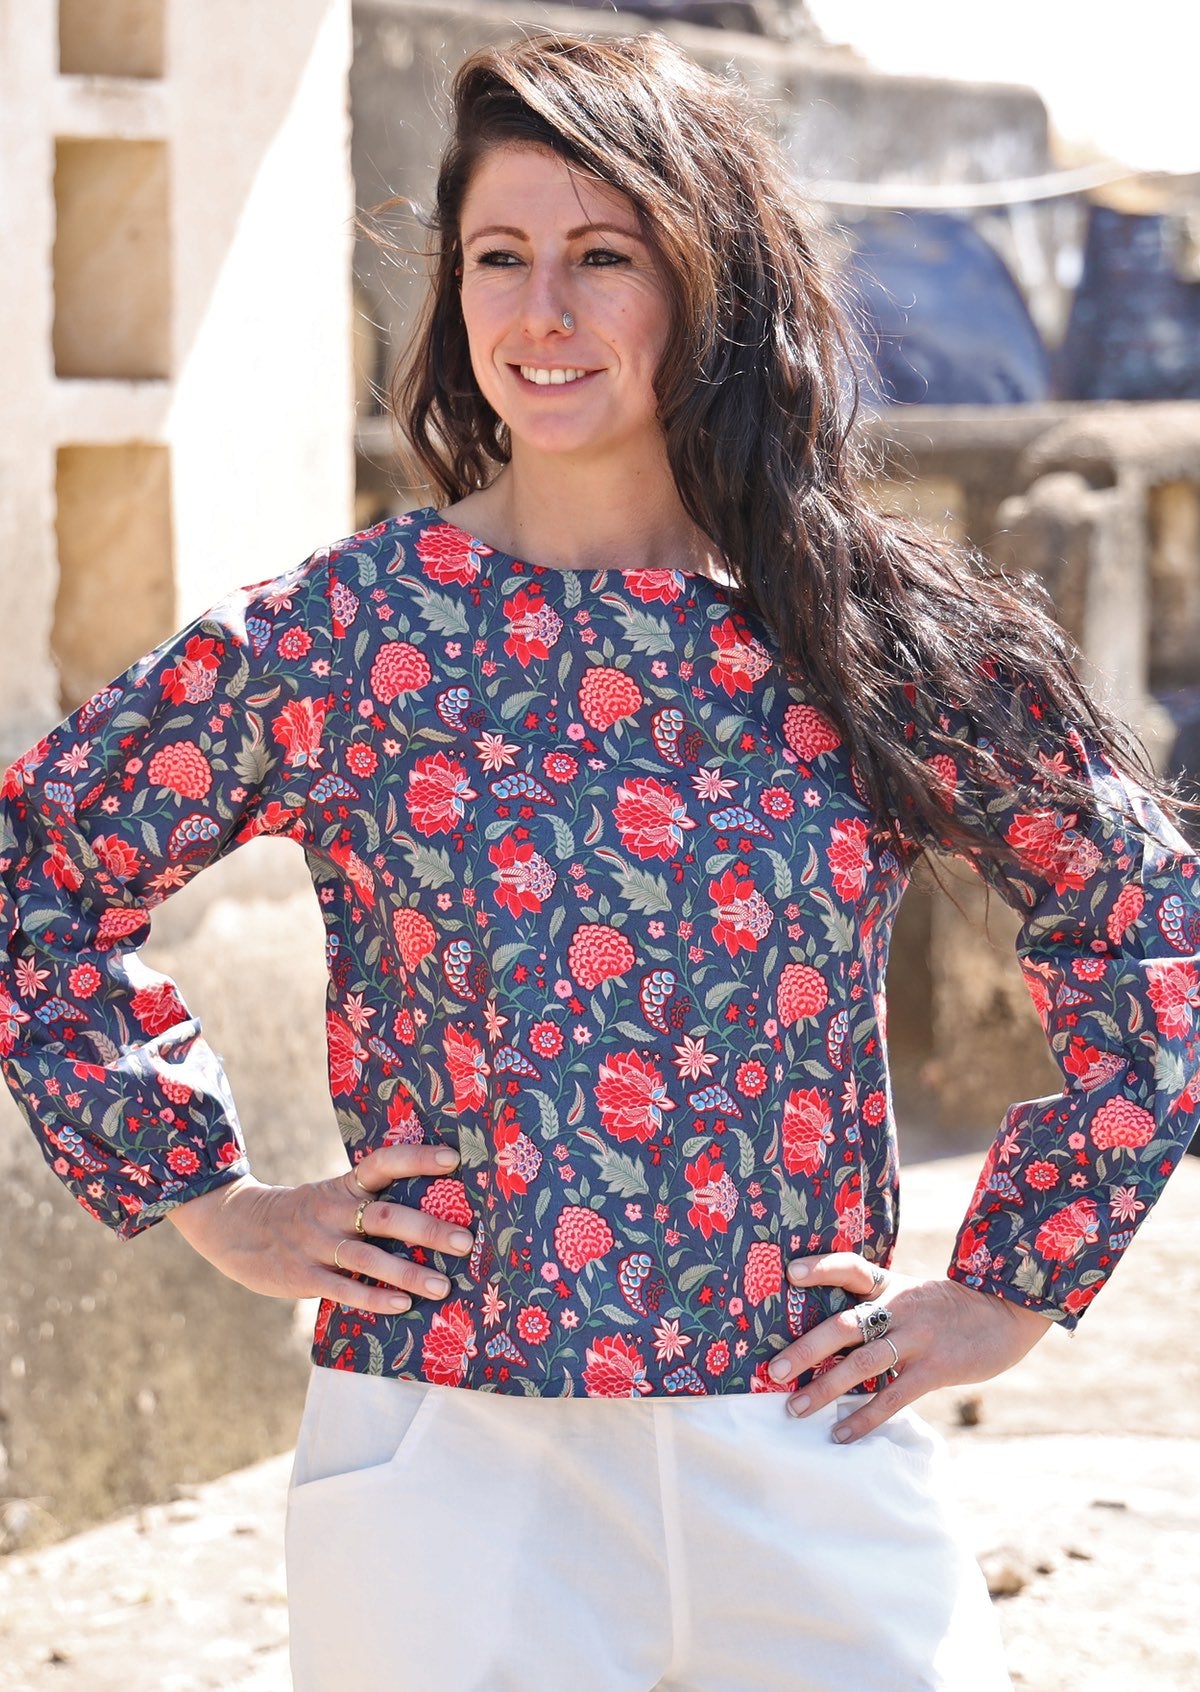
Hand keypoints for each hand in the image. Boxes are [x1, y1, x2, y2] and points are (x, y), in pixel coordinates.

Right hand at [167, 1143, 473, 1316]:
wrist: (237, 1227)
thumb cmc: (306, 1214)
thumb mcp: (334, 1195)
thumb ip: (372, 1200)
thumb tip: (437, 1209)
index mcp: (345, 1185)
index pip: (384, 1163)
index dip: (417, 1159)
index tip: (454, 1160)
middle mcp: (333, 1210)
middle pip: (386, 1216)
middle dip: (428, 1229)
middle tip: (464, 1240)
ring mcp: (317, 1244)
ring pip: (368, 1258)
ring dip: (408, 1272)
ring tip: (443, 1285)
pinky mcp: (303, 1276)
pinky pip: (343, 1289)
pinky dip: (374, 1298)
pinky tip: (402, 1306)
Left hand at [768, 1251, 1052, 1442]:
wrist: (1005, 1313)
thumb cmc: (948, 1308)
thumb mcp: (911, 1293)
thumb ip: (877, 1305)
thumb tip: (829, 1330)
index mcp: (890, 1284)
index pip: (851, 1267)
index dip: (821, 1267)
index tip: (790, 1273)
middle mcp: (898, 1307)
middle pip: (844, 1324)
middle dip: (806, 1349)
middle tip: (774, 1372)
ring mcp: (916, 1338)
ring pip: (862, 1363)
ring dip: (825, 1389)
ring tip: (795, 1410)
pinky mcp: (934, 1368)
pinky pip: (892, 1396)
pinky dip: (864, 1417)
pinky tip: (841, 1434)